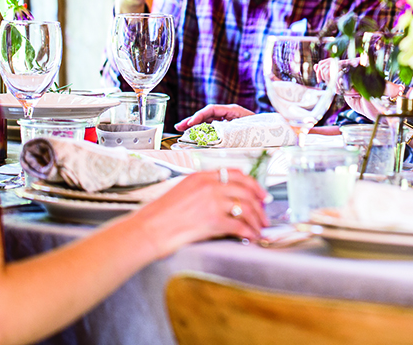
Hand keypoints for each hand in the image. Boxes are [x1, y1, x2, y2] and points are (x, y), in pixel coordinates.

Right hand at [140, 169, 268, 251]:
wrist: (147, 229)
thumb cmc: (160, 215)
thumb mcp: (183, 191)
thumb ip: (204, 190)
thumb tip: (225, 201)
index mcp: (202, 176)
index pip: (236, 174)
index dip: (253, 185)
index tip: (261, 195)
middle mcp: (209, 185)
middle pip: (245, 190)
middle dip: (259, 205)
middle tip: (265, 216)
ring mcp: (211, 202)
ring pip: (246, 208)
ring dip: (256, 220)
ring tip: (260, 229)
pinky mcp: (212, 220)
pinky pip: (239, 226)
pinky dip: (249, 233)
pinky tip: (251, 238)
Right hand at [175, 103, 254, 130]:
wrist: (272, 132)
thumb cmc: (261, 129)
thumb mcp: (245, 129)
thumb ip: (230, 131)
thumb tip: (215, 135)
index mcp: (232, 110)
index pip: (211, 110)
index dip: (199, 116)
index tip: (190, 123)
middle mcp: (228, 114)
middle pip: (206, 115)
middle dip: (192, 120)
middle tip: (179, 126)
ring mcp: (227, 120)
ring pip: (207, 122)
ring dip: (195, 126)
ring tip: (182, 130)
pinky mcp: (227, 128)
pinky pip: (212, 128)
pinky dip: (202, 131)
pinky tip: (194, 135)